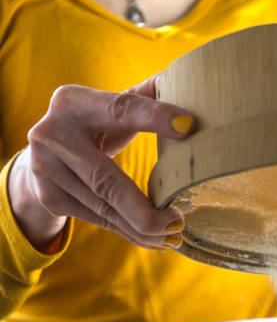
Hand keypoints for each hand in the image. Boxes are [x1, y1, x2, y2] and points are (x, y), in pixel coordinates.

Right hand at [8, 76, 194, 251]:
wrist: (42, 157)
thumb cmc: (90, 127)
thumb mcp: (108, 107)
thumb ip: (142, 98)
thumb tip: (187, 80)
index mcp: (74, 102)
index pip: (120, 109)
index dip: (153, 117)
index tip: (189, 126)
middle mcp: (53, 134)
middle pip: (105, 180)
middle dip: (143, 208)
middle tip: (178, 223)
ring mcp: (46, 169)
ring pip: (103, 207)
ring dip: (141, 228)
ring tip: (172, 237)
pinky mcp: (50, 196)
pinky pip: (98, 220)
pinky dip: (127, 232)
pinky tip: (151, 241)